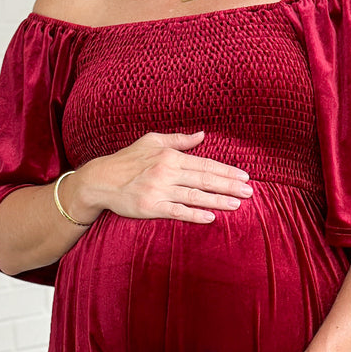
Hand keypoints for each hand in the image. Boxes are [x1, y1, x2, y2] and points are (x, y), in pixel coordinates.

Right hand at [74, 130, 253, 223]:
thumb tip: (202, 134)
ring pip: (195, 196)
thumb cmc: (127, 160)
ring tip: (237, 205)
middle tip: (249, 192)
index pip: (205, 164)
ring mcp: (159, 190)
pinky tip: (211, 217)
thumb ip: (179, 140)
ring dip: (218, 200)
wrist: (100, 180)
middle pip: (205, 180)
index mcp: (170, 156)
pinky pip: (177, 212)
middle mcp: (167, 172)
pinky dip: (194, 214)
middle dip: (229, 186)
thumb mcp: (152, 141)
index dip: (227, 171)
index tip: (245, 176)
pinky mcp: (150, 207)